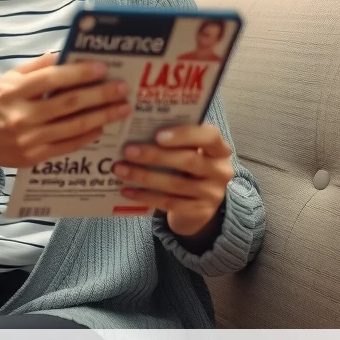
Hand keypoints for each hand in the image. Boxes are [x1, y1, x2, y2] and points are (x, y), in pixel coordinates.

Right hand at [0, 53, 131, 185]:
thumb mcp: (6, 80)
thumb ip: (35, 67)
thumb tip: (64, 54)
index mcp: (13, 91)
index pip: (52, 79)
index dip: (79, 73)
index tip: (103, 68)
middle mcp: (21, 116)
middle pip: (68, 103)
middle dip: (100, 95)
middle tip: (122, 89)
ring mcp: (29, 139)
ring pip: (73, 126)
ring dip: (102, 116)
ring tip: (121, 108)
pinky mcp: (34, 156)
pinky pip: (68, 145)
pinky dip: (87, 135)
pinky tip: (101, 126)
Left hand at [111, 124, 233, 237]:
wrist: (198, 203)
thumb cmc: (187, 167)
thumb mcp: (188, 151)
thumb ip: (172, 140)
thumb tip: (135, 128)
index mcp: (218, 149)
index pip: (209, 136)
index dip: (184, 135)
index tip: (157, 135)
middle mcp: (220, 171)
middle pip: (188, 161)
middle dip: (155, 155)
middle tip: (128, 151)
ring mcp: (212, 194)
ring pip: (176, 184)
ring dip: (144, 176)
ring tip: (120, 170)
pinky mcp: (199, 212)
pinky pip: (169, 203)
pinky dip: (145, 196)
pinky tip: (126, 190)